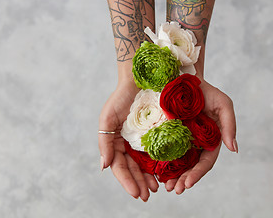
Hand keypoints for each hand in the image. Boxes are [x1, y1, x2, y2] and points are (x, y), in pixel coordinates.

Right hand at [98, 80, 158, 201]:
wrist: (142, 77)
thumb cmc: (122, 96)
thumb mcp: (108, 118)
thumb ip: (105, 142)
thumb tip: (104, 166)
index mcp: (118, 142)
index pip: (120, 167)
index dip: (127, 181)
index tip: (136, 194)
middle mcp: (131, 143)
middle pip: (134, 169)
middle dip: (140, 183)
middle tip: (148, 195)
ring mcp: (146, 139)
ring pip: (148, 164)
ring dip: (151, 178)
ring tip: (158, 188)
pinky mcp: (161, 133)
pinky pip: (162, 152)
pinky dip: (164, 164)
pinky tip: (168, 173)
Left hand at [164, 78, 236, 193]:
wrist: (184, 78)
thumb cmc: (206, 90)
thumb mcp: (223, 104)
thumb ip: (230, 125)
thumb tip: (234, 149)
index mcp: (210, 140)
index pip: (205, 162)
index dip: (197, 174)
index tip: (187, 183)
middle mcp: (195, 143)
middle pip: (190, 167)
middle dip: (183, 180)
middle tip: (173, 190)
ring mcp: (181, 139)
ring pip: (177, 163)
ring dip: (172, 177)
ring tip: (164, 186)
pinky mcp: (167, 134)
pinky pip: (164, 151)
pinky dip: (160, 163)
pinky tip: (154, 172)